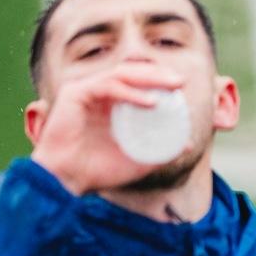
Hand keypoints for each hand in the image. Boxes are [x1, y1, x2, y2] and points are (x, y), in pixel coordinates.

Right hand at [30, 64, 184, 195]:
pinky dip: (131, 92)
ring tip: (173, 85)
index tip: (181, 89)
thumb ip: (161, 152)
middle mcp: (98, 94)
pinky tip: (151, 103)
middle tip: (181, 82)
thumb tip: (189, 144)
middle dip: (158, 74)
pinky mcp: (75, 93)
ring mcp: (85, 91)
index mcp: (110, 105)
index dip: (159, 81)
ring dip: (149, 77)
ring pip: (122, 74)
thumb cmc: (98, 171)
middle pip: (132, 74)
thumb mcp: (138, 161)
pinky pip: (108, 86)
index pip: (137, 83)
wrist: (66, 181)